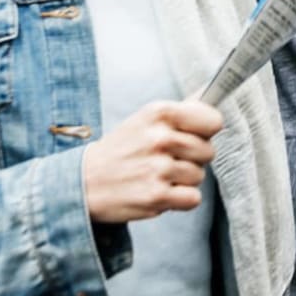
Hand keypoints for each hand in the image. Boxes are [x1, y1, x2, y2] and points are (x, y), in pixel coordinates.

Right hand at [81, 100, 223, 222]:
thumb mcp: (145, 119)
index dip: (206, 131)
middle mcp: (160, 138)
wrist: (83, 182)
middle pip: (208, 151)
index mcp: (160, 113)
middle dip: (193, 159)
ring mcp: (158, 168)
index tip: (195, 136)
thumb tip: (209, 94)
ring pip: (200, 176)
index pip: (213, 121)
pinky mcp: (156, 196)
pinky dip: (180, 200)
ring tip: (157, 176)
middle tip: (166, 159)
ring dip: (183, 180)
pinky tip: (160, 192)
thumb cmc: (119, 150)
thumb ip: (181, 110)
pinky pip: (193, 198)